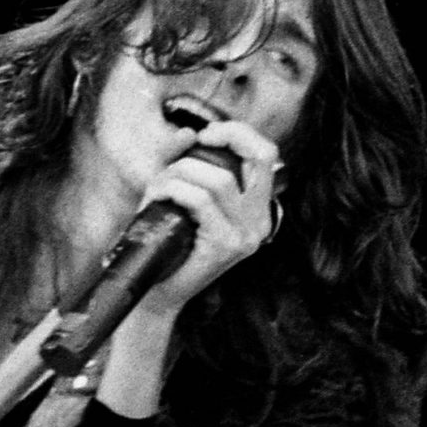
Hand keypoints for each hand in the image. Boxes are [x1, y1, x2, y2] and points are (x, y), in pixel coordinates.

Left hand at [134, 118, 281, 318]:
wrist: (159, 292)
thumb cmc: (169, 241)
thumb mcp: (180, 195)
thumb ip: (183, 161)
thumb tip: (187, 133)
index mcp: (257, 208)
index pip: (267, 155)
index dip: (239, 134)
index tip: (207, 134)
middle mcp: (260, 221)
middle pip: (261, 156)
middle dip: (227, 136)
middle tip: (197, 142)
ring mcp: (247, 235)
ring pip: (219, 179)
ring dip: (181, 172)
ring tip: (160, 185)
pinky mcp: (226, 244)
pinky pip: (200, 200)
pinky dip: (174, 189)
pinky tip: (158, 196)